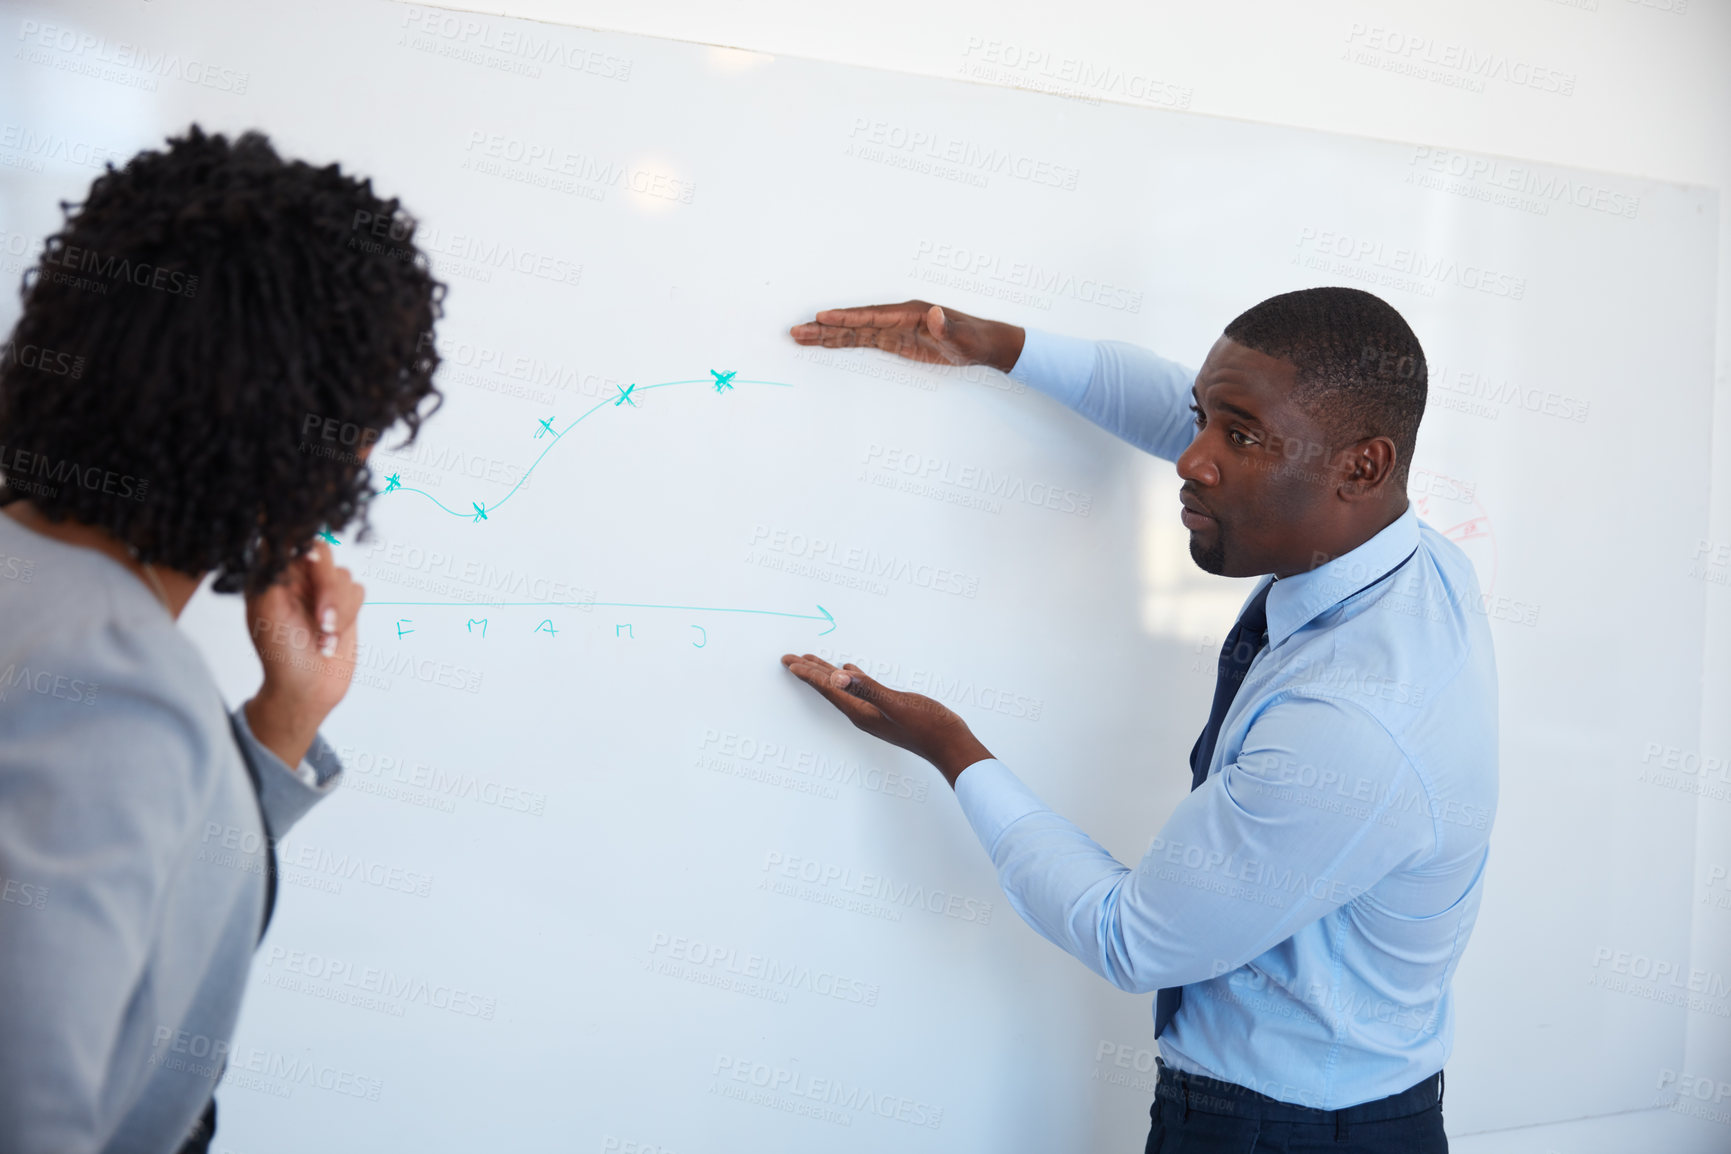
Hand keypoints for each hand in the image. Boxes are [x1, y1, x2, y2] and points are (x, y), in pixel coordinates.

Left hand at [243, 543, 364, 767]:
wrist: (307, 691)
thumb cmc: (280, 655)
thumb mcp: (268, 609)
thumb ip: (275, 568)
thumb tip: (276, 532)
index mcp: (270, 575)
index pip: (287, 537)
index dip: (301, 540)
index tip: (309, 557)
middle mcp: (294, 578)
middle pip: (321, 552)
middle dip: (326, 588)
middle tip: (322, 620)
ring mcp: (320, 591)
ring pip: (343, 575)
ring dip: (338, 610)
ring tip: (323, 638)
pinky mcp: (344, 604)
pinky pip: (358, 590)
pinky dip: (349, 615)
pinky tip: (333, 638)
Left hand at [780, 653, 993, 787]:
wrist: (950, 744)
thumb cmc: (927, 726)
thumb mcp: (896, 704)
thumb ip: (868, 689)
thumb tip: (838, 678)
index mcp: (861, 712)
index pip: (829, 690)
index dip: (809, 675)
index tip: (789, 662)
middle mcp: (863, 713)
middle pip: (829, 690)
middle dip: (809, 673)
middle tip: (788, 659)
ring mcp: (874, 712)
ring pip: (843, 689)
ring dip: (826, 675)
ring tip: (811, 662)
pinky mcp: (887, 709)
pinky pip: (860, 691)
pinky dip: (851, 679)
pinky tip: (850, 672)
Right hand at [789, 300, 1025, 372]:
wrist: (984, 344)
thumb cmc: (975, 340)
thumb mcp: (964, 338)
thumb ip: (948, 329)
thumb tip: (936, 314)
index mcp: (911, 312)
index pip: (872, 316)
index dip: (847, 318)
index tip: (823, 317)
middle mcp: (897, 317)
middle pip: (855, 322)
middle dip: (825, 327)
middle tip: (797, 331)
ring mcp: (894, 328)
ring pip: (853, 332)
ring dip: (827, 335)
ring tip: (800, 337)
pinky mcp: (894, 341)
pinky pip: (863, 341)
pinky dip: (842, 341)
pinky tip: (824, 343)